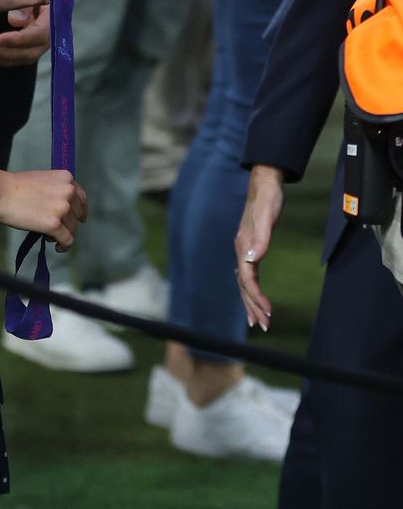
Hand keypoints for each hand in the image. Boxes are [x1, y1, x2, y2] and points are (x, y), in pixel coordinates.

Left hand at [0, 1, 50, 66]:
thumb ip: (23, 2)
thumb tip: (15, 21)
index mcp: (53, 15)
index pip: (40, 33)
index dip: (20, 39)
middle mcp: (50, 31)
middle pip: (32, 50)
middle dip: (7, 53)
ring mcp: (42, 40)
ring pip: (25, 56)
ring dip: (3, 59)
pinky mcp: (32, 44)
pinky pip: (20, 57)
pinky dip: (4, 59)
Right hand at [0, 165, 86, 248]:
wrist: (0, 192)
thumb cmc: (14, 186)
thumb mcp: (42, 180)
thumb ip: (55, 190)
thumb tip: (60, 207)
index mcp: (66, 178)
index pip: (81, 198)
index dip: (80, 210)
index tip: (79, 218)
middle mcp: (68, 192)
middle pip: (77, 215)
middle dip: (69, 223)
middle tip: (58, 228)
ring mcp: (62, 208)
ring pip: (72, 229)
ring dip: (63, 234)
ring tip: (51, 237)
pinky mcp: (54, 224)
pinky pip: (67, 240)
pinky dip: (64, 246)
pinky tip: (58, 247)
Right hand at [234, 164, 285, 331]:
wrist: (265, 182)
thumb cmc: (267, 198)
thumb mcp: (267, 215)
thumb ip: (260, 237)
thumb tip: (253, 259)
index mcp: (243, 245)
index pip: (246, 278)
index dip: (255, 297)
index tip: (268, 313)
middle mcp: (241, 250)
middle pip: (243, 285)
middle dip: (252, 306)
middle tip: (264, 326)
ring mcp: (244, 250)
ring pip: (244, 282)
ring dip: (250, 302)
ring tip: (258, 322)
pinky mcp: (251, 248)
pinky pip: (249, 275)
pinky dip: (252, 290)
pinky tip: (255, 299)